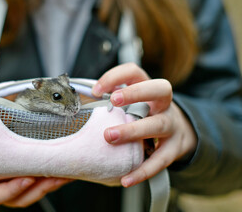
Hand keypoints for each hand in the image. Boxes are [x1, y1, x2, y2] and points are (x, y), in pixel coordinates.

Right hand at [0, 106, 70, 206]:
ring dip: (52, 186)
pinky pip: (41, 188)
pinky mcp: (27, 186)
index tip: (27, 179)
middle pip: (21, 198)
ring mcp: (15, 191)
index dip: (12, 189)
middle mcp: (0, 191)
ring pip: (34, 195)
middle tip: (56, 175)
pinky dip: (54, 181)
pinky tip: (68, 172)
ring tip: (66, 174)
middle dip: (40, 189)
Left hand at [92, 63, 196, 187]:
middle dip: (135, 93)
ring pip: (159, 124)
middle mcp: (162, 103)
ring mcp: (171, 124)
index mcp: (146, 88)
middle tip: (113, 101)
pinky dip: (143, 170)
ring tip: (109, 137)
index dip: (115, 76)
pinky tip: (126, 178)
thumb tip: (74, 102)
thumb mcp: (129, 104)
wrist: (176, 132)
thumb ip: (105, 102)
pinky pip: (161, 160)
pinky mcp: (174, 148)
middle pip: (160, 89)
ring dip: (134, 130)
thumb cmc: (142, 115)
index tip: (96, 90)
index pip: (134, 72)